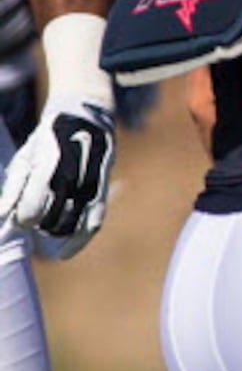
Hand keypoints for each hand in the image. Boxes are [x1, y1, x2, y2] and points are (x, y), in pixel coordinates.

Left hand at [0, 88, 114, 255]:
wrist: (86, 117)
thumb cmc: (47, 140)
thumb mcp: (25, 158)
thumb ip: (13, 189)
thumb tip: (0, 217)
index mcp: (48, 166)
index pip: (31, 209)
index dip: (22, 220)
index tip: (19, 219)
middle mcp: (73, 176)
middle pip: (50, 220)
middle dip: (38, 225)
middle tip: (32, 220)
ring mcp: (91, 184)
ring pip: (71, 225)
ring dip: (56, 232)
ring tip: (47, 226)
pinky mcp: (102, 190)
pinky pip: (93, 222)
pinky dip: (78, 241)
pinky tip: (64, 252)